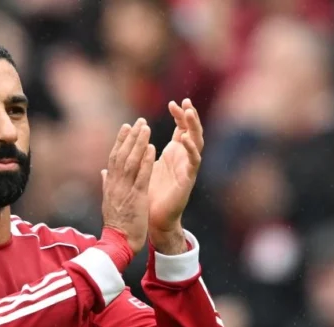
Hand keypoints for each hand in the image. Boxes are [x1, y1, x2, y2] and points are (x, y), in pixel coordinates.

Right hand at [101, 118, 155, 254]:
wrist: (118, 242)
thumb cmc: (116, 224)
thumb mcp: (108, 201)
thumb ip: (106, 184)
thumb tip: (103, 172)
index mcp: (110, 184)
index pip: (114, 158)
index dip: (120, 141)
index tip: (126, 127)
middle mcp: (115, 184)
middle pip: (122, 155)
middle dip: (130, 137)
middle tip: (138, 121)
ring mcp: (125, 190)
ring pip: (131, 161)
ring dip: (138, 143)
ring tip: (146, 128)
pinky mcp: (136, 197)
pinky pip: (141, 175)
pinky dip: (146, 161)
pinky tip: (152, 148)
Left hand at [148, 99, 204, 252]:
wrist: (152, 217)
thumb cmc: (149, 193)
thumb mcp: (145, 165)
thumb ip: (145, 151)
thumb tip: (136, 136)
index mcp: (174, 153)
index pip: (181, 129)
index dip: (179, 115)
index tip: (172, 103)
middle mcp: (183, 158)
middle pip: (192, 131)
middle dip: (190, 116)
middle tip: (185, 102)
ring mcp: (187, 167)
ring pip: (197, 142)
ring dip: (194, 127)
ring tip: (189, 113)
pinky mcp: (188, 179)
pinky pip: (193, 161)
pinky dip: (190, 149)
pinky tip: (184, 138)